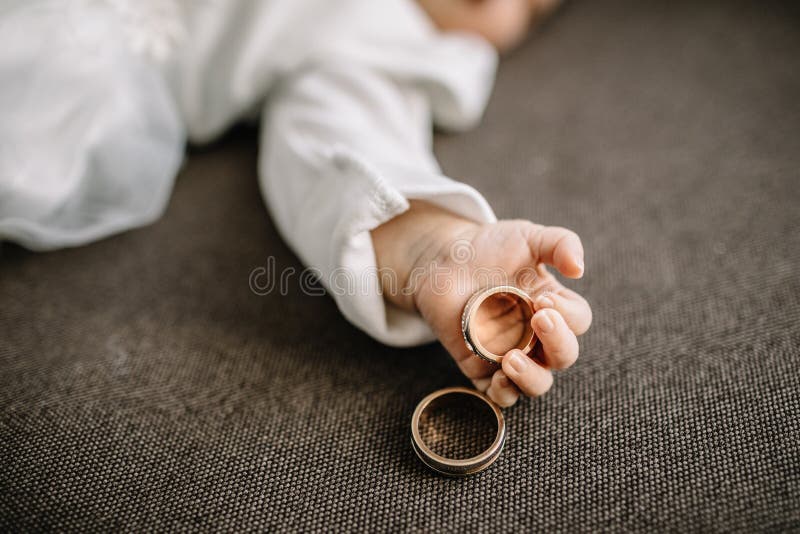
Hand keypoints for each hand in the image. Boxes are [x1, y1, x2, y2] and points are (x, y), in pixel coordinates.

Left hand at [372, 201, 590, 406]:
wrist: (444, 259)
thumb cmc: (489, 248)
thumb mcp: (528, 237)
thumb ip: (560, 243)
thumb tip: (579, 269)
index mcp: (555, 307)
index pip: (577, 321)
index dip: (568, 315)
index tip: (544, 299)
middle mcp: (537, 335)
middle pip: (564, 356)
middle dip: (557, 342)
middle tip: (538, 319)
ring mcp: (511, 354)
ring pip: (537, 383)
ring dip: (531, 377)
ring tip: (512, 358)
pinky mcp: (481, 368)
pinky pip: (500, 395)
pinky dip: (504, 393)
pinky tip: (499, 377)